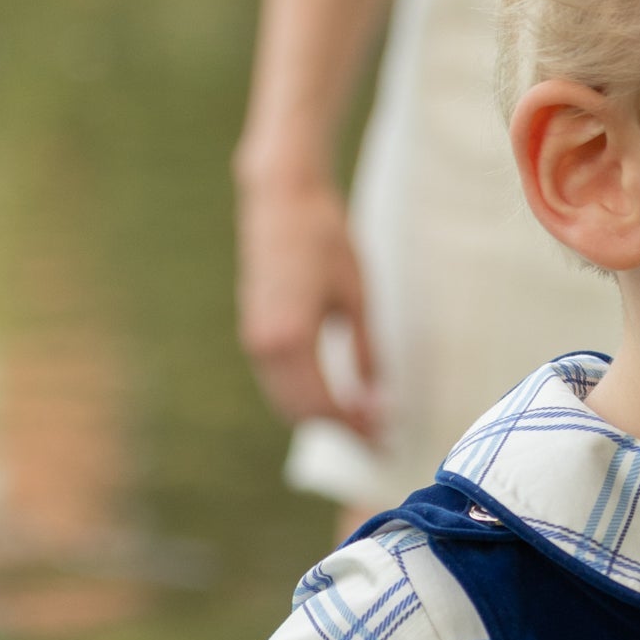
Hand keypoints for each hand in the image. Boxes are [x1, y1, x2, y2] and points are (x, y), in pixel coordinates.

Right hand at [235, 166, 379, 438]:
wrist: (281, 201)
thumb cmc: (325, 240)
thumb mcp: (357, 297)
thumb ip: (365, 351)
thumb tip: (376, 398)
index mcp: (291, 338)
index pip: (323, 404)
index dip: (355, 427)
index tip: (385, 438)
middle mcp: (264, 346)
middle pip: (301, 412)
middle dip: (341, 430)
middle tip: (380, 437)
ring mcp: (254, 339)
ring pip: (286, 401)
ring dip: (323, 417)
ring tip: (365, 421)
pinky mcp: (255, 331)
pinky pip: (279, 382)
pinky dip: (306, 398)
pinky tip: (338, 399)